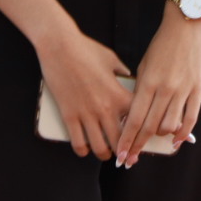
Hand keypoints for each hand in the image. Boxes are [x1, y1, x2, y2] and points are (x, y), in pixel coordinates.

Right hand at [34, 30, 133, 161]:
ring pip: (100, 148)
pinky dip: (83, 150)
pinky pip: (78, 143)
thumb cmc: (85, 48)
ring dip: (104, 154)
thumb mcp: (110, 58)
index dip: (141, 132)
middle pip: (120, 141)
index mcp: (118, 94)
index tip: (141, 137)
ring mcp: (86, 114)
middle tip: (124, 152)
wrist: (60, 46)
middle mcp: (105, 108)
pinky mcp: (69, 115)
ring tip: (105, 152)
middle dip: (124, 150)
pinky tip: (85, 148)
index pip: (137, 122)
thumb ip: (121, 71)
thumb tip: (127, 75)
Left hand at [116, 11, 200, 166]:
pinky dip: (182, 133)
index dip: (127, 139)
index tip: (121, 154)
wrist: (187, 24)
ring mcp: (184, 90)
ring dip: (159, 138)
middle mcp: (165, 88)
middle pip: (150, 126)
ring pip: (169, 126)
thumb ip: (141, 89)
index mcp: (148, 81)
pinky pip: (191, 118)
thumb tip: (136, 114)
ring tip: (152, 142)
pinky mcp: (199, 89)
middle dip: (138, 145)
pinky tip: (175, 141)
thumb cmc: (162, 43)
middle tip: (130, 159)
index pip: (135, 118)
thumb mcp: (145, 64)